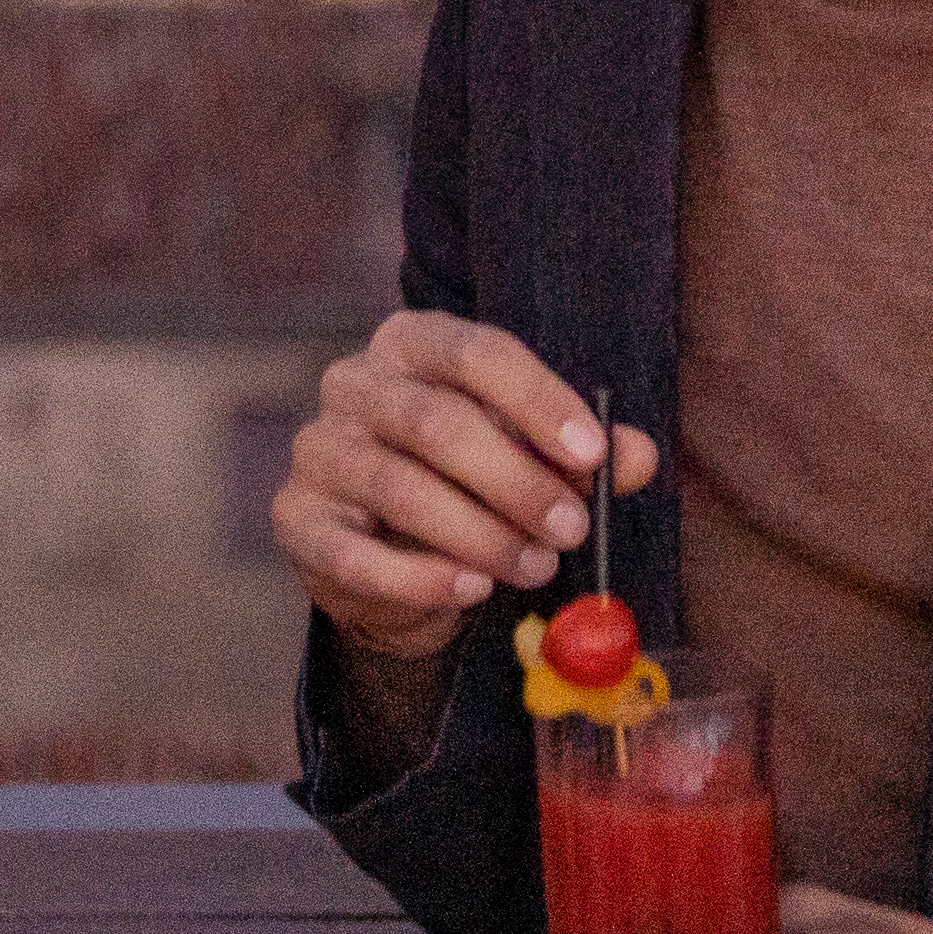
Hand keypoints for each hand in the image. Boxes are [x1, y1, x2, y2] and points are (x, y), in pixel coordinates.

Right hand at [273, 309, 656, 674]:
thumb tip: (637, 457)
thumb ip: (582, 457)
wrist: (391, 558)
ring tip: (537, 567)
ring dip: (481, 535)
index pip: (474, 351)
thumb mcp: (530, 457)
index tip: (594, 453)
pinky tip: (474, 589)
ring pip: (400, 489)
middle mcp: (352, 384)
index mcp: (409, 344)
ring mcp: (316, 450)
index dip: (537, 399)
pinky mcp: (295, 519)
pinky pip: (356, 554)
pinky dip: (423, 578)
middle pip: (435, 423)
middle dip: (516, 481)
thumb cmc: (467, 483)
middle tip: (572, 529)